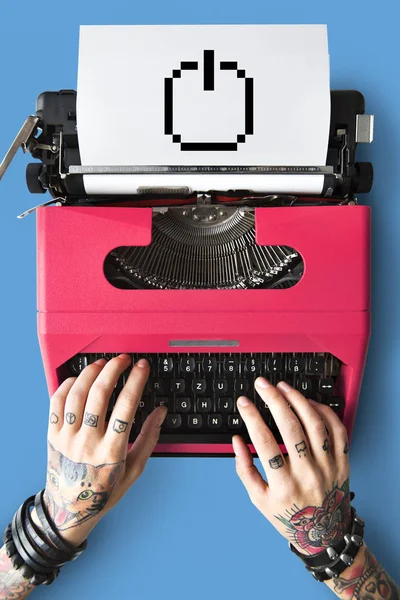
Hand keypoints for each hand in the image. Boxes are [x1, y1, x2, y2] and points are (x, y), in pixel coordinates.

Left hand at [35, 355, 165, 545]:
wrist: (69, 510)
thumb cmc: (104, 491)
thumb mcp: (134, 469)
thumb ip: (149, 438)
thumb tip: (161, 411)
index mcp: (111, 451)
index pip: (126, 406)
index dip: (136, 381)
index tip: (142, 367)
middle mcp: (88, 442)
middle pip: (100, 394)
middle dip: (114, 369)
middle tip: (123, 359)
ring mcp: (67, 438)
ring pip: (77, 394)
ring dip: (91, 373)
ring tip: (102, 363)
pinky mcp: (52, 435)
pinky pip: (56, 402)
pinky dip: (67, 385)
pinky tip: (79, 378)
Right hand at [233, 379, 350, 554]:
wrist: (326, 534)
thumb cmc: (289, 516)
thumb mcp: (259, 499)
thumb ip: (244, 469)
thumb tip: (236, 440)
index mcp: (284, 485)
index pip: (264, 442)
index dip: (251, 417)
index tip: (243, 402)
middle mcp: (308, 474)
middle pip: (290, 427)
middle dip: (273, 400)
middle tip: (262, 384)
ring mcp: (328, 467)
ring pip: (315, 424)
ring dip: (298, 400)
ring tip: (283, 387)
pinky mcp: (343, 462)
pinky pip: (337, 429)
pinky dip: (323, 411)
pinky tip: (308, 402)